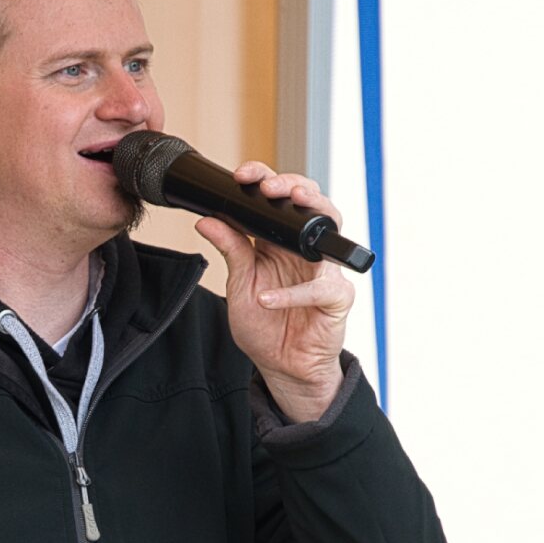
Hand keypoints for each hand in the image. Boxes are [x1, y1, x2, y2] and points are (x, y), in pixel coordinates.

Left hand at [194, 163, 354, 421]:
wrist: (281, 367)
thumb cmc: (266, 325)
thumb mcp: (239, 285)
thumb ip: (230, 250)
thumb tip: (207, 220)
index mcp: (281, 241)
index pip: (278, 200)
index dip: (265, 181)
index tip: (242, 175)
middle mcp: (306, 250)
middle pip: (311, 202)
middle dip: (292, 185)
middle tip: (268, 186)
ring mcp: (325, 271)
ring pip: (331, 228)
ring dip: (311, 212)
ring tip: (287, 205)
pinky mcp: (337, 298)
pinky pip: (320, 288)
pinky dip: (292, 293)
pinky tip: (268, 298)